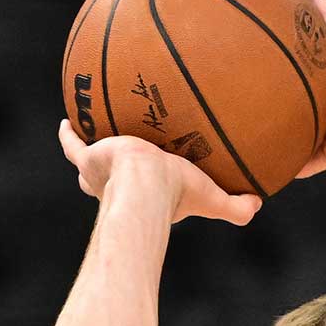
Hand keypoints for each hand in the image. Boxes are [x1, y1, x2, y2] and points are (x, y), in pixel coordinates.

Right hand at [58, 118, 263, 225]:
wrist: (146, 187)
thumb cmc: (176, 196)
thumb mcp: (210, 199)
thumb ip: (236, 206)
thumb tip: (258, 205)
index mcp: (143, 197)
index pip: (142, 196)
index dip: (144, 191)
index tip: (147, 182)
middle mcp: (117, 188)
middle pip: (106, 185)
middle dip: (108, 177)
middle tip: (115, 160)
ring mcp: (100, 172)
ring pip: (88, 165)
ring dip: (89, 152)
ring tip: (90, 135)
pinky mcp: (89, 158)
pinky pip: (73, 144)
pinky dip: (68, 134)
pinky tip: (67, 119)